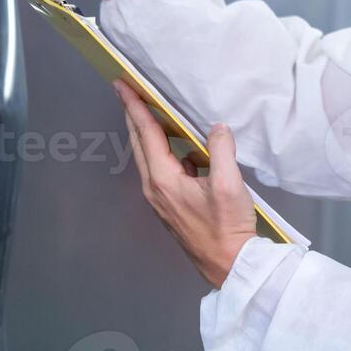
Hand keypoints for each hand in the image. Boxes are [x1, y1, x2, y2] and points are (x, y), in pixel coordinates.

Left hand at [114, 80, 257, 288]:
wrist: (229, 264)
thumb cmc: (226, 226)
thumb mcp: (229, 184)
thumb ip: (221, 150)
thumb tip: (216, 128)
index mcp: (163, 179)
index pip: (145, 133)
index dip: (134, 106)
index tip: (121, 85)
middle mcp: (155, 188)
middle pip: (139, 143)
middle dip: (132, 115)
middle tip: (126, 91)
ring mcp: (161, 199)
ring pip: (148, 157)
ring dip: (145, 132)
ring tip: (148, 112)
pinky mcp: (171, 206)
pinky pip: (160, 169)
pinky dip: (162, 150)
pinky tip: (178, 148)